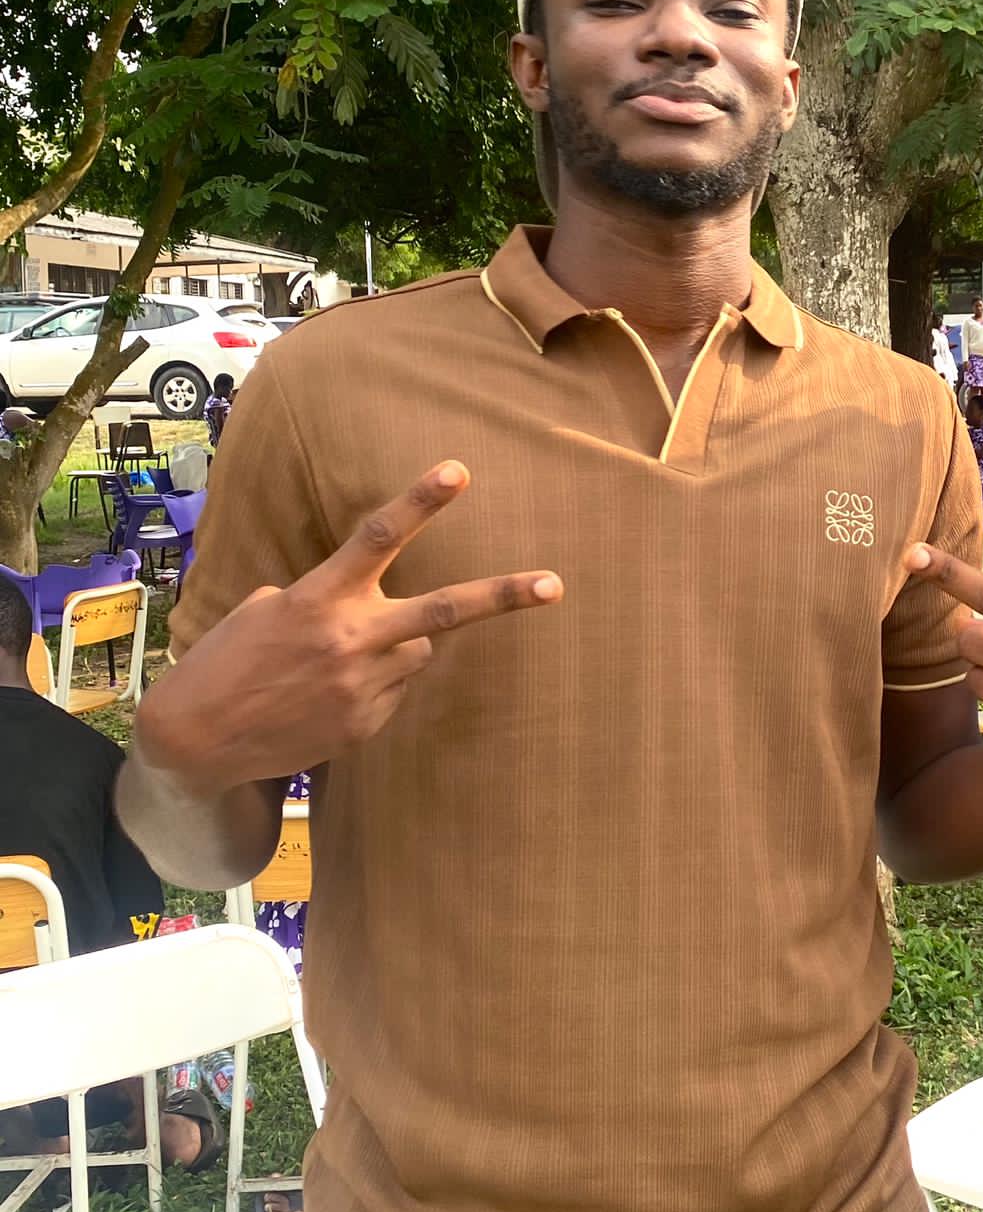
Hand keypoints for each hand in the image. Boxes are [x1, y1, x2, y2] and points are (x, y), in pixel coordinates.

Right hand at [137, 461, 561, 793]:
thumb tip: (373, 610)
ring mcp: (363, 687)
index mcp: (319, 598)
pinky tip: (325, 696)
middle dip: (502, 596)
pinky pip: (393, 690)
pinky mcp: (367, 726)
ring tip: (334, 664)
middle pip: (442, 610)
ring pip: (415, 651)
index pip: (377, 537)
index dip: (421, 501)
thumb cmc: (229, 660)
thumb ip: (327, 598)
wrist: (198, 740)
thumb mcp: (266, 609)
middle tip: (554, 585)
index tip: (460, 471)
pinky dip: (372, 685)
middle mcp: (350, 640)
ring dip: (393, 647)